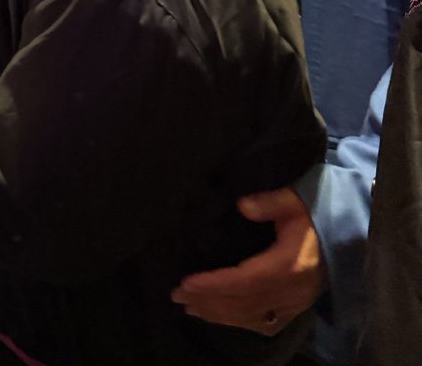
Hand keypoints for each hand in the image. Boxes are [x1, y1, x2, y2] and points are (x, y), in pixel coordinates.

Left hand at [170, 188, 324, 335]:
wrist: (346, 237)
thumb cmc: (314, 215)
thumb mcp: (293, 201)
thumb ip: (268, 202)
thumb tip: (241, 205)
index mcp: (288, 266)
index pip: (243, 281)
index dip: (214, 285)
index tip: (187, 283)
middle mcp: (290, 291)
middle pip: (242, 303)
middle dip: (207, 301)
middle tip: (177, 295)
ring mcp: (294, 304)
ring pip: (251, 317)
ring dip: (218, 314)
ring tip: (191, 307)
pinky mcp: (295, 309)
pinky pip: (263, 323)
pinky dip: (238, 322)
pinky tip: (220, 317)